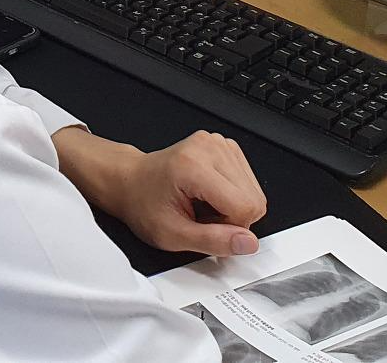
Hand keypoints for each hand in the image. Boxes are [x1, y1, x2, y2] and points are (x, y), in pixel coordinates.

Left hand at [54, 128, 267, 256]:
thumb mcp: (172, 234)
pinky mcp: (225, 145)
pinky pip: (248, 180)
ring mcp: (218, 143)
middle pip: (254, 199)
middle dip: (232, 218)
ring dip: (233, 206)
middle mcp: (209, 148)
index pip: (245, 206)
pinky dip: (232, 194)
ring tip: (203, 205)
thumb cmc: (144, 204)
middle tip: (202, 217)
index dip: (232, 228)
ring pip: (254, 190)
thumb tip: (247, 243)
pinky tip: (210, 194)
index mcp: (194, 167)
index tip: (207, 228)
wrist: (132, 182)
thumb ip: (213, 241)